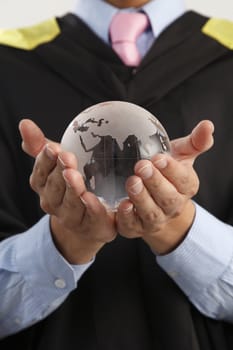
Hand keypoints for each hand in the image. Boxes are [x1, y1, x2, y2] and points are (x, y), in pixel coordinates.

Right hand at [19, 119, 115, 263]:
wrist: (87, 219)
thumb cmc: (70, 185)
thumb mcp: (57, 162)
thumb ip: (41, 146)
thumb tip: (24, 123)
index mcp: (44, 185)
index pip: (40, 173)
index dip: (45, 161)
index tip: (53, 148)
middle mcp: (53, 203)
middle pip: (55, 187)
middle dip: (60, 172)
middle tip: (67, 157)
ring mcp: (70, 217)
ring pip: (70, 203)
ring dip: (73, 190)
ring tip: (76, 176)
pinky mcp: (90, 226)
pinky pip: (90, 218)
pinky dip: (91, 209)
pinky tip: (92, 198)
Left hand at [116, 120, 213, 254]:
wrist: (156, 203)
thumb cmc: (167, 174)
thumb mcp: (180, 155)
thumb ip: (195, 141)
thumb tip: (208, 125)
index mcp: (186, 187)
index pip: (183, 180)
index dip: (172, 170)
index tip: (159, 158)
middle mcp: (173, 206)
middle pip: (168, 198)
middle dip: (155, 182)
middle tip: (141, 166)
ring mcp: (156, 219)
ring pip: (151, 213)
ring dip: (141, 198)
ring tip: (132, 182)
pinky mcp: (136, 228)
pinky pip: (132, 226)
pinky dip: (127, 217)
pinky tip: (122, 205)